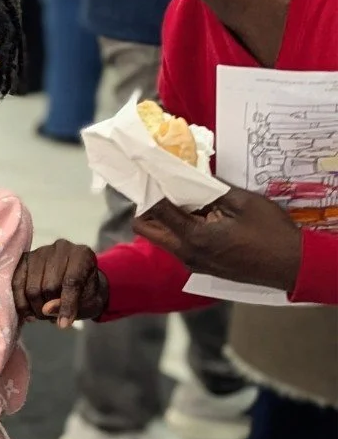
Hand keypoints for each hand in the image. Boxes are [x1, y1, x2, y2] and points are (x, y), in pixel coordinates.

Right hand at [11, 241, 108, 327]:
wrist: (79, 284)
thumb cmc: (87, 294)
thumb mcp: (88, 304)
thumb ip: (72, 306)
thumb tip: (45, 310)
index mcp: (82, 255)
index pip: (71, 281)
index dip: (66, 305)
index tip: (63, 324)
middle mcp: (60, 248)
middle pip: (49, 286)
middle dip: (49, 308)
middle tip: (53, 317)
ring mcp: (40, 252)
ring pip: (31, 288)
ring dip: (35, 308)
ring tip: (43, 314)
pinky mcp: (24, 259)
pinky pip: (16, 283)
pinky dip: (21, 302)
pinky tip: (29, 312)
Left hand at [132, 186, 302, 291]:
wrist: (292, 265)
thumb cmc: (271, 233)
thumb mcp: (242, 202)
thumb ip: (210, 189)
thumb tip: (188, 175)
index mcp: (193, 237)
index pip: (155, 211)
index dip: (149, 189)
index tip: (150, 172)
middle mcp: (186, 253)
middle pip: (147, 229)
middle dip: (148, 206)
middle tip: (162, 186)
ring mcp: (193, 263)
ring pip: (162, 237)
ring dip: (165, 217)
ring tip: (183, 196)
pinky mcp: (202, 266)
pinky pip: (178, 244)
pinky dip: (179, 228)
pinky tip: (198, 212)